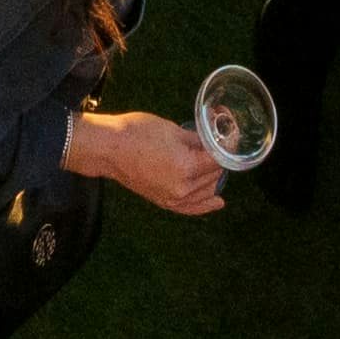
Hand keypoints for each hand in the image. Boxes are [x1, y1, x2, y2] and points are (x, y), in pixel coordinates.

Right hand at [64, 110, 223, 215]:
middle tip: (218, 146)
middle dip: (217, 162)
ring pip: (205, 192)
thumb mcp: (173, 130)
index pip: (217, 161)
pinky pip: (189, 208)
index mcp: (187, 168)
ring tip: (213, 165)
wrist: (109, 149)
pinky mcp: (163, 202)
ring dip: (212, 179)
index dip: (224, 148)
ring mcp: (172, 198)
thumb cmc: (139, 133)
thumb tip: (214, 141)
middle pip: (213, 177)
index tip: (229, 139)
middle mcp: (183, 188)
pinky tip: (217, 202)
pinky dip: (204, 205)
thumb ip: (197, 139)